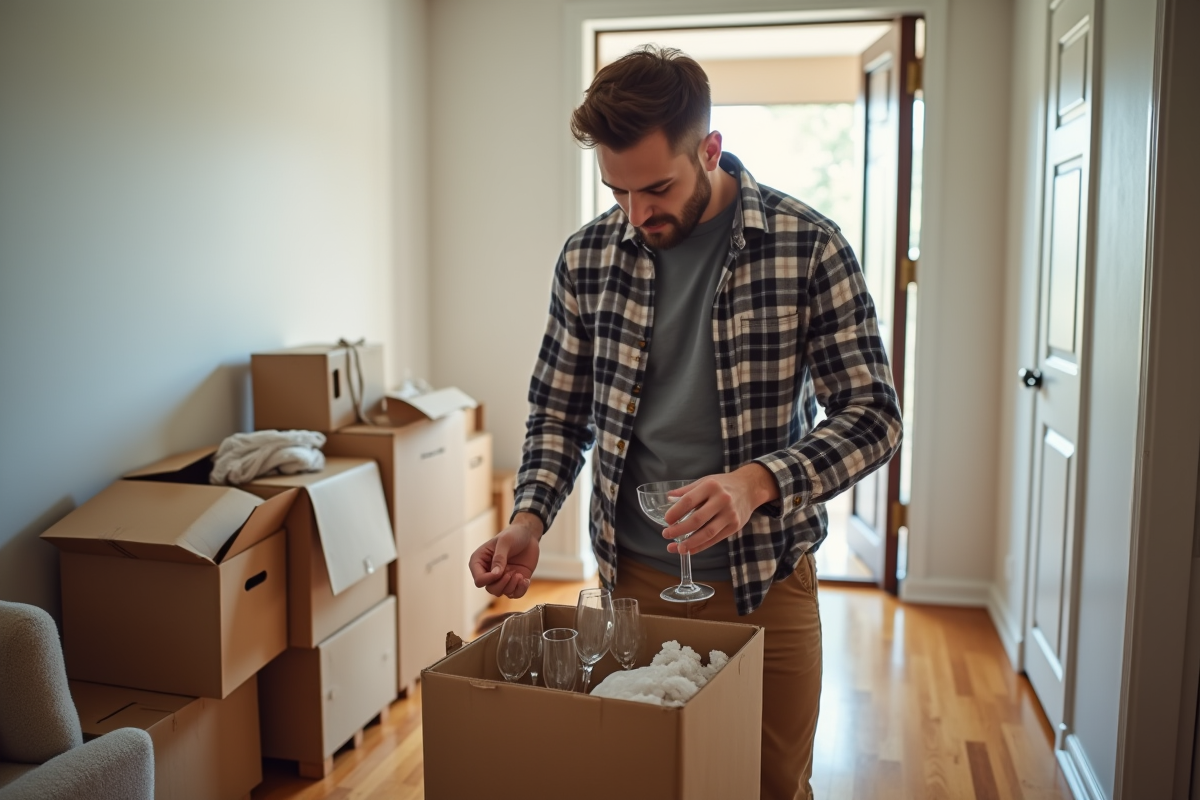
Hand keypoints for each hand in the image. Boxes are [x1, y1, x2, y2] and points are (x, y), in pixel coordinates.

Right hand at [468, 512, 543, 598]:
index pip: (479, 580)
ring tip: (519, 575)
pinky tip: (526, 580)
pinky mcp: (513, 581)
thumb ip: (499, 558)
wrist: (528, 535)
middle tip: (512, 573)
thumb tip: (496, 574)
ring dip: (511, 586)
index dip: (489, 579)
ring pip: (501, 593)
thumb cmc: (513, 534)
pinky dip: (520, 590)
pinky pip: (514, 594)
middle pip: (490, 589)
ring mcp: (501, 577)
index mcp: (479, 561)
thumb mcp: (505, 542)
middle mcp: (488, 572)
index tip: (502, 571)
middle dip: (502, 584)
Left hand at [662, 463, 779, 554]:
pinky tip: (689, 549)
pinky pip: (715, 539)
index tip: (666, 520)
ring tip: (677, 548)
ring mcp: (730, 514)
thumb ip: (687, 491)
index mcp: (711, 486)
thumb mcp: (705, 481)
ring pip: (707, 533)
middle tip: (666, 534)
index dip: (675, 512)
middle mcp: (722, 500)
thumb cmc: (723, 484)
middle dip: (679, 530)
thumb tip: (668, 498)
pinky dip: (701, 546)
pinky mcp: (734, 526)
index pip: (688, 501)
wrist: (749, 488)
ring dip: (690, 543)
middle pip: (697, 519)